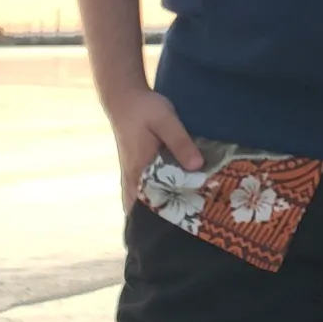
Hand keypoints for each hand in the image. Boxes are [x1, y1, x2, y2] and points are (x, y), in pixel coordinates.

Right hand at [107, 87, 203, 213]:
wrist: (125, 98)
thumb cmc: (145, 109)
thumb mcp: (166, 121)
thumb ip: (180, 143)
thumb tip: (198, 167)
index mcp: (140, 170)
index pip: (153, 203)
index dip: (169, 215)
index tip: (188, 223)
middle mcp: (133, 178)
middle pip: (148, 207)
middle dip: (166, 216)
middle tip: (191, 223)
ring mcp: (132, 175)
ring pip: (144, 202)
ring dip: (160, 208)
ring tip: (184, 216)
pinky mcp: (135, 169)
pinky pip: (143, 192)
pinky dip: (154, 199)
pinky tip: (171, 202)